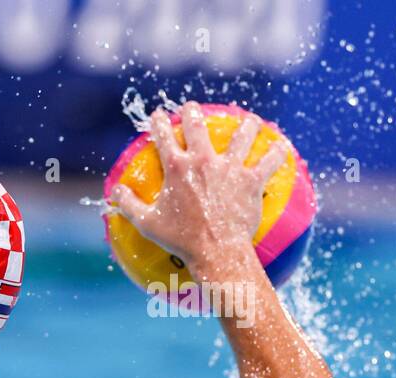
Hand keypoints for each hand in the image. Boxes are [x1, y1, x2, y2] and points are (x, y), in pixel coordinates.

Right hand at [109, 102, 289, 270]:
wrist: (215, 251)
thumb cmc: (180, 239)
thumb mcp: (147, 224)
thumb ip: (128, 204)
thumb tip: (114, 192)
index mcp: (177, 168)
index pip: (163, 136)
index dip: (158, 122)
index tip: (158, 115)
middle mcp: (203, 161)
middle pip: (197, 125)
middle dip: (192, 112)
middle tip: (192, 108)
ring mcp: (230, 169)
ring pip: (243, 134)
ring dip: (246, 124)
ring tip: (248, 121)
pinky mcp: (252, 180)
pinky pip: (270, 160)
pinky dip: (277, 151)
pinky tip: (280, 146)